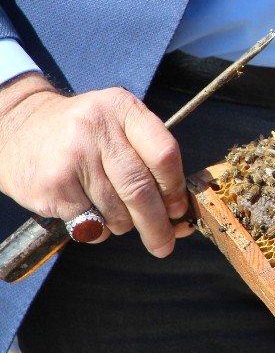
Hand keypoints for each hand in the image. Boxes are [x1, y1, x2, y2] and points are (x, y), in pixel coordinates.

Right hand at [0, 73, 193, 255]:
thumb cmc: (83, 133)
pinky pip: (90, 223)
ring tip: (115, 216)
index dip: (175, 188)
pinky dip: (98, 230)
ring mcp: (72, 157)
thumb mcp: (117, 125)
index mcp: (123, 109)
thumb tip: (179, 216)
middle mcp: (97, 129)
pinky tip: (91, 214)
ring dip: (124, 224)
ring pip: (117, 211)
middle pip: (141, 188)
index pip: (164, 154)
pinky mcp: (53, 185)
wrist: (17, 128)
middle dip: (157, 224)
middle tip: (164, 244)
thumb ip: (149, 158)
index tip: (178, 210)